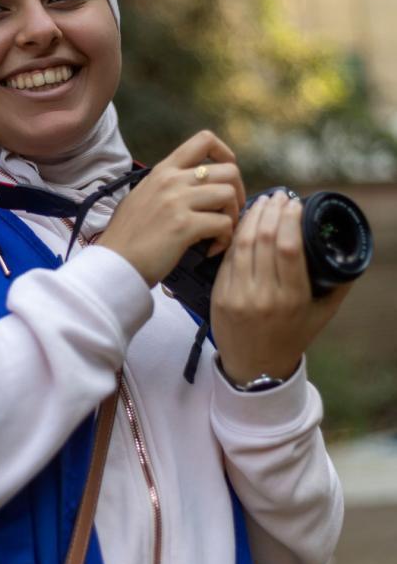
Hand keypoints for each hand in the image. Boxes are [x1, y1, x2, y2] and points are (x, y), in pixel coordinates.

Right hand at [98, 130, 245, 286]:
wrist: (113, 263)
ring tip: (220, 234)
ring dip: (233, 217)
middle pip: (229, 170)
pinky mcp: (184, 226)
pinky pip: (224, 224)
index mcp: (163, 171)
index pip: (204, 140)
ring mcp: (177, 201)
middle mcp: (171, 180)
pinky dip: (224, 240)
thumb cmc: (126, 237)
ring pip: (229, 195)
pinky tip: (210, 250)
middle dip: (237, 193)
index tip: (226, 178)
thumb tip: (189, 185)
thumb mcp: (142, 197)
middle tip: (229, 213)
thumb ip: (165, 186)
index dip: (226, 156)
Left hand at [210, 190, 352, 384]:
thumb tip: (344, 245)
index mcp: (292, 299)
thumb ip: (338, 281)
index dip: (290, 219)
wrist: (255, 367)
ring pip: (242, 244)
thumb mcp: (323, 312)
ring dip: (252, 216)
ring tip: (263, 202)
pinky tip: (244, 222)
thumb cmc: (293, 335)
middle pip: (264, 240)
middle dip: (272, 211)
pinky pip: (228, 257)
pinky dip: (236, 235)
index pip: (289, 247)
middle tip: (279, 196)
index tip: (295, 203)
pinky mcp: (220, 296)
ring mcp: (238, 296)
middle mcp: (264, 297)